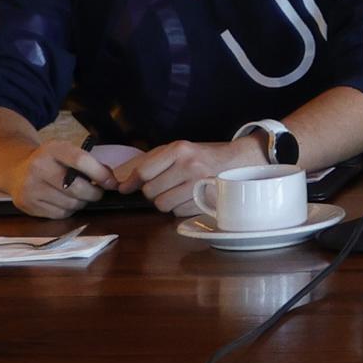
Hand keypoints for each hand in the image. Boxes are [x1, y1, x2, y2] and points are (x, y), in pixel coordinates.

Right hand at [8, 137, 112, 220]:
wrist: (16, 170)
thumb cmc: (51, 162)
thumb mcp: (67, 152)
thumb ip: (90, 163)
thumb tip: (110, 181)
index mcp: (52, 149)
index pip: (80, 160)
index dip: (100, 174)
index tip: (112, 183)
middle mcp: (38, 167)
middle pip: (76, 188)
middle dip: (93, 193)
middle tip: (97, 193)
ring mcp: (30, 187)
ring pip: (70, 204)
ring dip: (81, 203)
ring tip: (80, 196)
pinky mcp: (27, 204)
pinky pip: (59, 214)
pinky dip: (68, 210)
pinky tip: (65, 201)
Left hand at [124, 136, 261, 219]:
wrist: (239, 162)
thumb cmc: (203, 156)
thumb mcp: (179, 150)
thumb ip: (151, 163)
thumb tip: (124, 186)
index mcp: (180, 150)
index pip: (144, 172)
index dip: (132, 182)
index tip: (126, 187)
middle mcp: (190, 166)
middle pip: (150, 192)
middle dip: (153, 191)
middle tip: (165, 185)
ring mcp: (200, 185)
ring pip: (163, 205)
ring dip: (166, 201)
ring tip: (178, 192)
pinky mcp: (207, 200)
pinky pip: (178, 213)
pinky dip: (180, 208)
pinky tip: (190, 197)